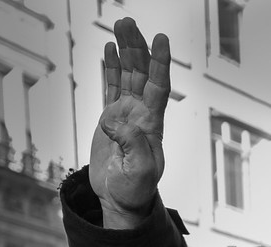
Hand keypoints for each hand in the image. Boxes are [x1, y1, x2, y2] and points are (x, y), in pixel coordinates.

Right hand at [89, 18, 171, 229]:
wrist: (121, 201)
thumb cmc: (135, 191)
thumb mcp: (139, 172)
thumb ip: (133, 145)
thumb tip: (116, 121)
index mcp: (152, 124)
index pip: (159, 86)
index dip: (161, 63)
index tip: (161, 39)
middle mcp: (142, 114)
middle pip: (141, 73)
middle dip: (136, 47)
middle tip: (128, 21)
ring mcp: (126, 114)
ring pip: (127, 75)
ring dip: (124, 51)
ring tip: (120, 25)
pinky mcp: (110, 119)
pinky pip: (111, 87)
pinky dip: (110, 67)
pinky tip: (109, 49)